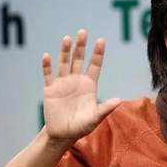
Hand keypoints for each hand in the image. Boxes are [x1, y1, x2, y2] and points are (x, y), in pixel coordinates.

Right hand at [41, 29, 120, 146]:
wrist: (63, 134)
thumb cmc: (82, 126)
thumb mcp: (95, 118)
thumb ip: (105, 108)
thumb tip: (119, 100)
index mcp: (89, 85)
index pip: (95, 65)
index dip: (98, 53)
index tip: (101, 40)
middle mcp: (76, 80)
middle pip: (79, 59)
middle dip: (81, 46)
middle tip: (83, 31)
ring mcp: (63, 83)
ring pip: (64, 63)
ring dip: (65, 51)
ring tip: (67, 38)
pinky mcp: (50, 89)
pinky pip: (48, 75)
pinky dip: (47, 66)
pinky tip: (47, 56)